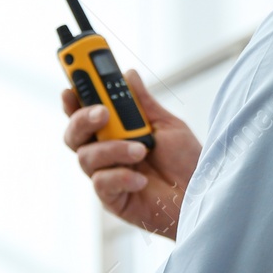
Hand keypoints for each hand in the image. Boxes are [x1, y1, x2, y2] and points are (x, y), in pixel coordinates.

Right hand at [62, 69, 200, 241]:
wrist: (201, 194)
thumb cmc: (185, 161)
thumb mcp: (167, 125)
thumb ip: (143, 103)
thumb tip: (128, 74)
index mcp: (114, 131)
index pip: (83, 112)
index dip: (73, 99)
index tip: (71, 86)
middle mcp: (105, 152)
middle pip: (74, 134)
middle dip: (83, 119)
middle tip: (103, 113)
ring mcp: (106, 175)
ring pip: (86, 157)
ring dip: (113, 149)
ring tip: (141, 150)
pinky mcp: (112, 198)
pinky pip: (101, 183)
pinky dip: (122, 177)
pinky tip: (142, 179)